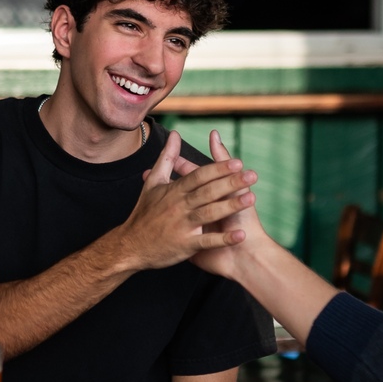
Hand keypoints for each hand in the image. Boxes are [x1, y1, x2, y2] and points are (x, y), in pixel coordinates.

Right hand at [118, 129, 256, 273]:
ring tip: (251, 199)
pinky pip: (206, 242)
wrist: (130, 247)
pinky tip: (240, 235)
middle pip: (208, 192)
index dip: (218, 169)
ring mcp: (182, 226)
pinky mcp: (184, 246)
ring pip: (209, 213)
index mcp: (175, 191)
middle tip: (252, 176)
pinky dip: (223, 240)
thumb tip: (175, 134)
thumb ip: (167, 158)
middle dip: (230, 183)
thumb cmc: (145, 213)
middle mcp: (179, 206)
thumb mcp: (154, 183)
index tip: (238, 163)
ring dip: (231, 206)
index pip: (199, 176)